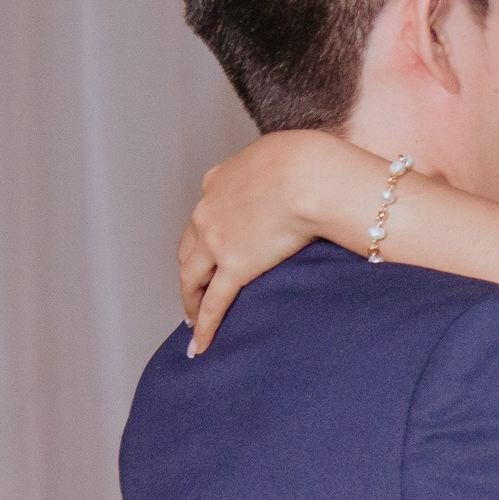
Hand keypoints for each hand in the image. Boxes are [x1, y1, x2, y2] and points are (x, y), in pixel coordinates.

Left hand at [178, 129, 377, 352]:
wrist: (309, 176)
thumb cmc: (307, 161)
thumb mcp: (281, 154)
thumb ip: (274, 169)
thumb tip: (294, 174)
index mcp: (219, 182)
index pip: (204, 214)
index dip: (205, 235)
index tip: (210, 249)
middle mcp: (208, 212)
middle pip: (189, 249)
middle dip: (190, 270)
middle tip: (195, 289)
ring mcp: (217, 242)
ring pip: (191, 278)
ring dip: (190, 299)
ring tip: (193, 318)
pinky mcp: (234, 268)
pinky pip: (213, 304)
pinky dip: (204, 326)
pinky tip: (201, 345)